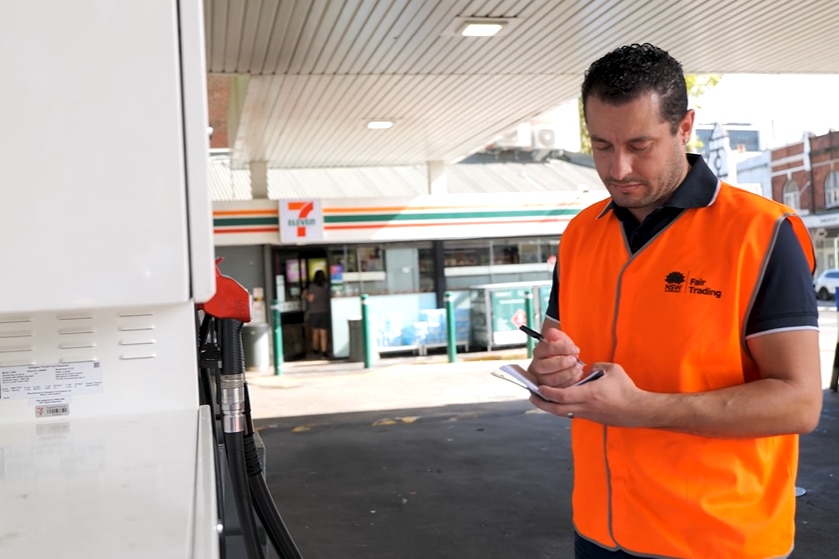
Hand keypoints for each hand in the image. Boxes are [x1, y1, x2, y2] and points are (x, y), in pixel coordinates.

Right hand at [526, 327, 584, 387]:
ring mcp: (540, 380)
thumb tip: (551, 333)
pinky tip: (576, 376)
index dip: (563, 349)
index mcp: (538, 352)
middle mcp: (536, 366)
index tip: (575, 349)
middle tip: (574, 360)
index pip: (547, 349)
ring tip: (577, 368)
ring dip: (568, 373)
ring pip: (552, 379)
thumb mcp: (561, 341)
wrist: (564, 364)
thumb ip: (557, 336)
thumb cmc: (562, 353)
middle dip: (563, 363)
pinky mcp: (548, 391)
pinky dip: (569, 382)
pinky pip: (557, 389)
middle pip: (546, 366)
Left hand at [530, 362, 648, 426]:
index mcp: (589, 394)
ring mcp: (588, 414)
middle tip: (531, 397)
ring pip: (563, 413)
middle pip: (557, 409)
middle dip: (541, 403)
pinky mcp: (592, 418)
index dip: (547, 392)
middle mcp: (585, 407)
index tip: (539, 387)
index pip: (562, 395)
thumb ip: (596, 366)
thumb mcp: (612, 370)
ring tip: (541, 399)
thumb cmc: (626, 389)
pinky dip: (562, 408)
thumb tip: (586, 368)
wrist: (639, 410)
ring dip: (550, 407)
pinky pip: (572, 414)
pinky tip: (559, 403)